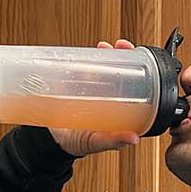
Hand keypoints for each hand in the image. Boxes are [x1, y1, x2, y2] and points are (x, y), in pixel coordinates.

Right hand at [48, 39, 140, 156]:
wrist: (50, 141)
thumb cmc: (78, 144)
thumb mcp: (97, 142)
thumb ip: (113, 141)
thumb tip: (134, 138)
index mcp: (118, 109)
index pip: (133, 86)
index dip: (139, 72)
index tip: (140, 60)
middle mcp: (107, 97)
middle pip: (119, 71)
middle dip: (122, 56)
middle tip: (120, 46)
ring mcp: (91, 89)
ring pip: (101, 66)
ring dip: (104, 54)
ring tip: (103, 46)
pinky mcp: (74, 86)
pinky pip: (80, 68)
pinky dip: (81, 59)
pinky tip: (82, 53)